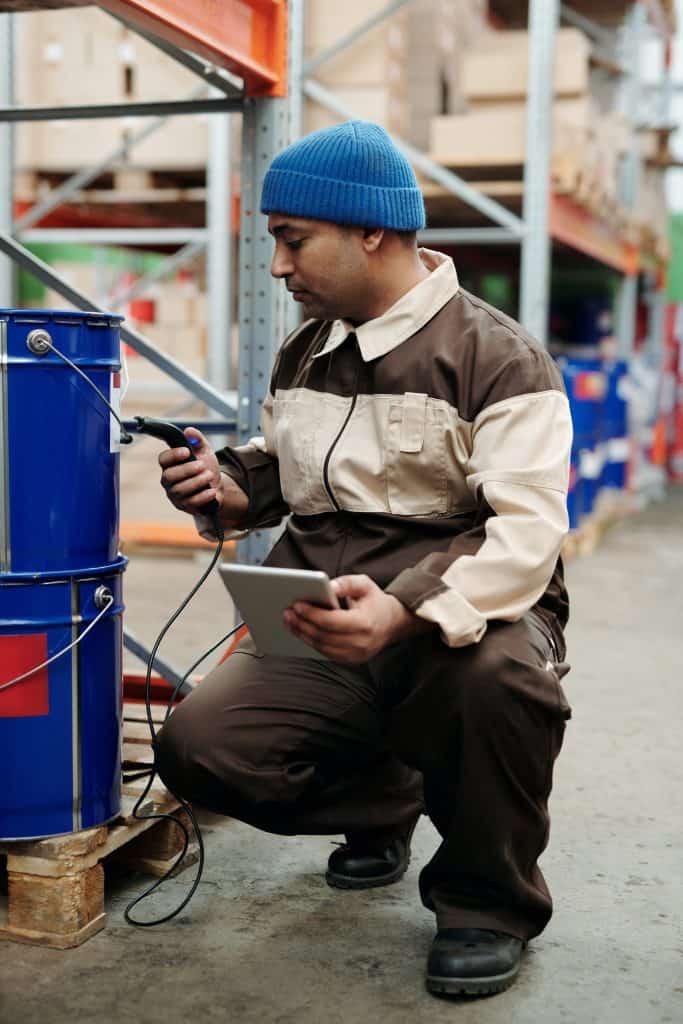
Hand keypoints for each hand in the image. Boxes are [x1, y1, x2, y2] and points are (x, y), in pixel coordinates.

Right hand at [158, 427, 248, 524]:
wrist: (217, 486)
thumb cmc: (206, 467)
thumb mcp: (204, 451)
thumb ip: (197, 440)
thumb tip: (189, 431)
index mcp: (170, 465)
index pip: (163, 459)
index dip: (173, 455)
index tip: (187, 452)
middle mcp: (169, 481)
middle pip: (169, 476)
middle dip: (186, 470)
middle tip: (202, 465)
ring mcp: (176, 495)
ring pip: (179, 490)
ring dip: (196, 482)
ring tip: (209, 475)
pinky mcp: (185, 506)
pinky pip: (191, 503)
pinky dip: (202, 496)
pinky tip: (212, 491)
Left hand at [283, 574, 430, 663]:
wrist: (393, 623)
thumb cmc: (375, 601)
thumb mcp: (365, 584)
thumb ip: (345, 583)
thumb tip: (326, 586)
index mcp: (365, 623)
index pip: (332, 621)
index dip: (312, 614)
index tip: (296, 605)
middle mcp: (361, 643)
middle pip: (323, 636)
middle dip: (302, 624)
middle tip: (287, 613)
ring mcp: (356, 655)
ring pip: (322, 647)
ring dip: (303, 634)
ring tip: (290, 621)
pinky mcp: (351, 661)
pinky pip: (326, 653)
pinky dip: (312, 642)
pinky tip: (301, 631)